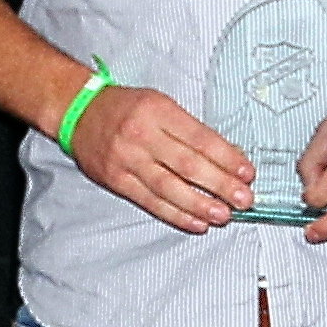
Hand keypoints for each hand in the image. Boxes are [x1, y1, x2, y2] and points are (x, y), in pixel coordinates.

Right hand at [68, 80, 256, 234]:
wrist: (79, 112)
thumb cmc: (127, 108)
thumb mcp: (161, 104)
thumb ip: (191, 130)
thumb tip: (229, 157)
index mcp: (158, 110)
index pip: (200, 138)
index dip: (226, 158)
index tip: (246, 172)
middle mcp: (142, 134)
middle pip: (187, 164)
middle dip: (220, 184)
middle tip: (243, 198)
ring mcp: (127, 159)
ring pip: (169, 187)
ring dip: (200, 204)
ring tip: (223, 215)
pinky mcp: (116, 180)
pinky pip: (150, 201)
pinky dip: (175, 214)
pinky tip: (196, 222)